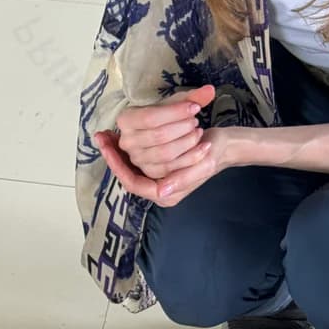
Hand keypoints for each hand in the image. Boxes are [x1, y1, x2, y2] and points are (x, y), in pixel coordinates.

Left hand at [95, 126, 232, 207]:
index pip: (134, 184)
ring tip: (105, 134)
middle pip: (128, 173)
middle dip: (116, 154)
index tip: (106, 148)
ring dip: (117, 149)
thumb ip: (184, 179)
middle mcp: (157, 189)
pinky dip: (121, 146)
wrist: (224, 145)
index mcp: (166, 195)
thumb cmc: (216, 152)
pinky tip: (110, 133)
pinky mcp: (153, 163)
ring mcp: (155, 176)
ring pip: (128, 164)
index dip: (118, 166)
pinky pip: (131, 158)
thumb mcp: (205, 163)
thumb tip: (162, 191)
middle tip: (103, 135)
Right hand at [111, 85, 215, 179]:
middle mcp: (126, 142)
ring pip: (165, 153)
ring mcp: (136, 160)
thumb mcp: (176, 105)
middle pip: (158, 136)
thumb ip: (192, 97)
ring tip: (198, 132)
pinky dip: (191, 157)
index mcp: (125, 120)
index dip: (175, 112)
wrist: (166, 135)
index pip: (149, 118)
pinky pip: (171, 168)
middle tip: (195, 121)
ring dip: (188, 142)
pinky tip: (203, 146)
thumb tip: (210, 90)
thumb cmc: (168, 118)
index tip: (195, 107)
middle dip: (182, 127)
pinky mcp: (149, 173)